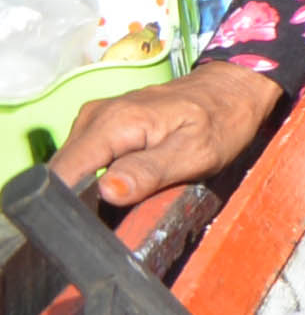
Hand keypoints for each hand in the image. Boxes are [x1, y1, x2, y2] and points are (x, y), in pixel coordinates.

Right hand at [49, 57, 280, 211]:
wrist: (231, 90)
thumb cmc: (220, 121)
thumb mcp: (195, 154)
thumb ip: (149, 173)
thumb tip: (108, 191)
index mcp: (113, 123)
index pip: (64, 171)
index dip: (68, 202)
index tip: (87, 223)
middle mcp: (94, 117)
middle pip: (63, 171)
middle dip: (78, 198)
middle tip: (117, 215)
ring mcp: (95, 118)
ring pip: (72, 166)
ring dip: (87, 187)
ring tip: (127, 196)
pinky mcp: (101, 124)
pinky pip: (86, 157)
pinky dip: (97, 174)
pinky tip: (124, 181)